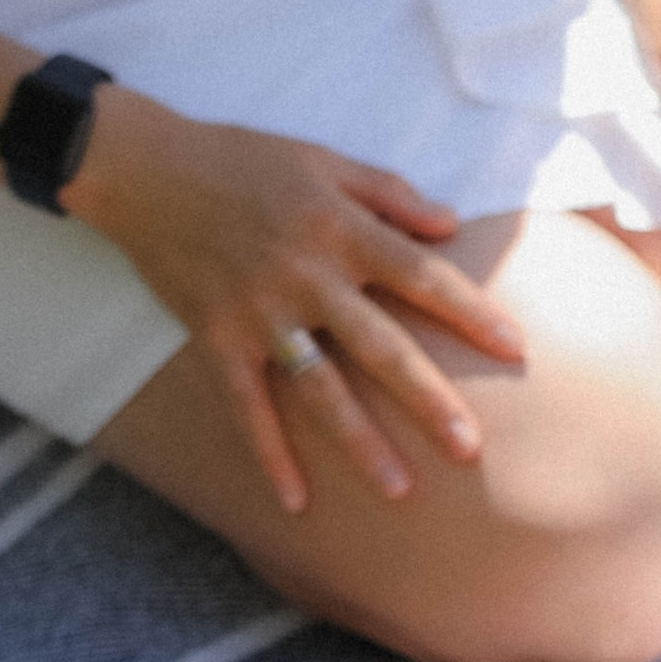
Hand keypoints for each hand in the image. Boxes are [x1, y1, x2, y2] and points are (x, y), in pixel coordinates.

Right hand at [65, 90, 526, 510]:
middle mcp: (307, 273)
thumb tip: (452, 227)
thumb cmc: (243, 160)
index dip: (470, 312)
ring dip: (359, 443)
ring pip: (320, 387)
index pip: (421, 275)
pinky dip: (269, 455)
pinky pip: (247, 406)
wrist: (146, 168)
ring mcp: (260, 312)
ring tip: (399, 491)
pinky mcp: (216, 337)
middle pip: (380, 345)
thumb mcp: (323, 158)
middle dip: (427, 398)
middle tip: (470, 448)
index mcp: (341, 227)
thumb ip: (390, 193)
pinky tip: (295, 503)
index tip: (515, 349)